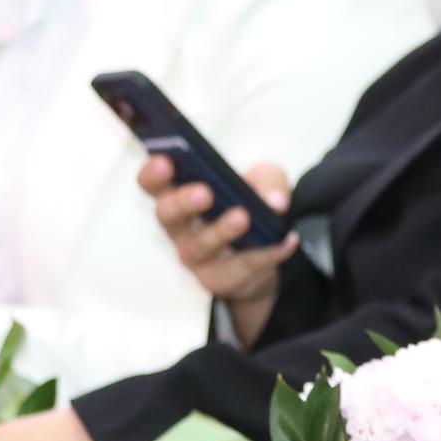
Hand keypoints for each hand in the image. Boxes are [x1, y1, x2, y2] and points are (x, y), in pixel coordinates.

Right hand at [138, 154, 292, 341]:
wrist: (263, 253)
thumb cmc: (249, 206)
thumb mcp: (263, 181)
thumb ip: (268, 180)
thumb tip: (275, 199)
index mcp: (179, 195)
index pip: (153, 184)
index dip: (154, 173)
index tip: (166, 161)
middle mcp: (180, 227)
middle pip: (168, 215)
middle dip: (183, 202)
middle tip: (205, 192)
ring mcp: (197, 256)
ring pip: (202, 245)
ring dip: (222, 230)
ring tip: (244, 216)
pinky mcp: (219, 279)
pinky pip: (242, 266)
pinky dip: (267, 252)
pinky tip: (287, 240)